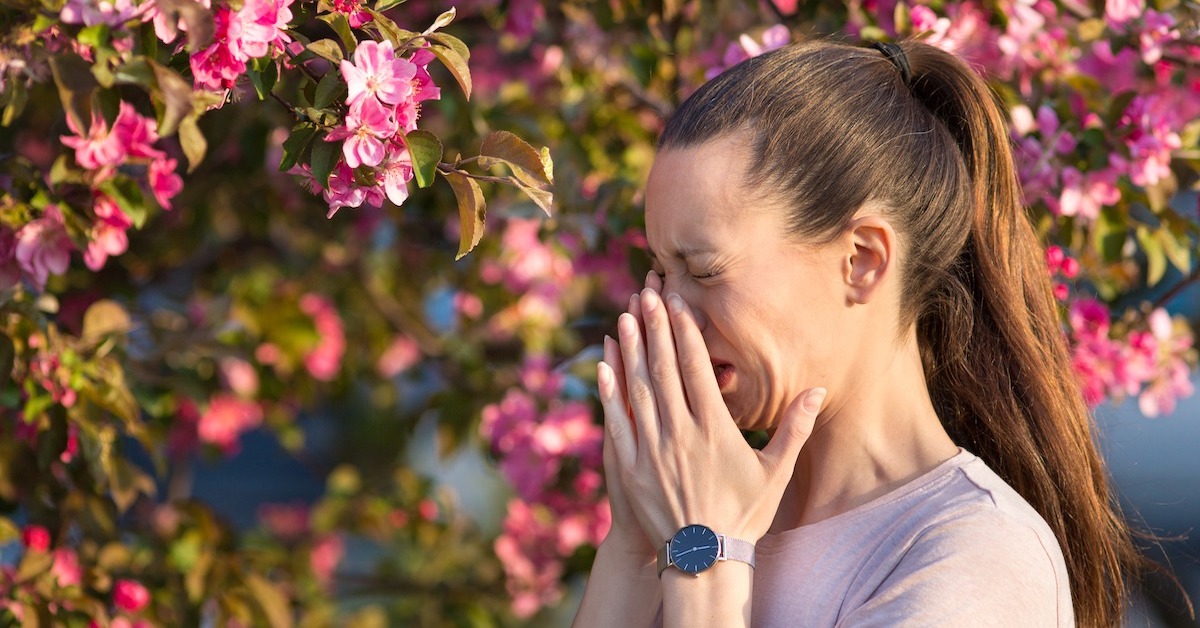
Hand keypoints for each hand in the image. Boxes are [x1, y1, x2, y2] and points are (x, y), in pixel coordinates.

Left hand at [597, 285, 825, 545]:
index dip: (686, 332)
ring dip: (631, 351)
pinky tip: (604, 367)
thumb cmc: (744, 515)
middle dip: (655, 328)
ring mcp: (653, 450)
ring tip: (625, 317)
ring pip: (638, 390)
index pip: (697, 369)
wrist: (705, 560)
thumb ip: (794, 428)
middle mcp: (681, 434)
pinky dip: (609, 392)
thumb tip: (817, 389)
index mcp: (716, 431)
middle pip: (665, 370)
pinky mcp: (631, 467)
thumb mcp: (775, 473)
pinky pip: (617, 422)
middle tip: (647, 293)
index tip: (678, 302)